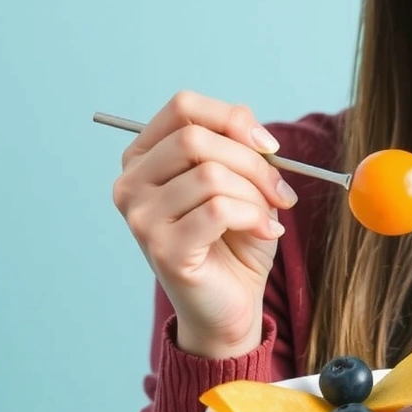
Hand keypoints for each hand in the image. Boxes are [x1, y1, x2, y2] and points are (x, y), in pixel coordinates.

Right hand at [112, 91, 297, 358]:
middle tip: (280, 190)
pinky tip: (265, 231)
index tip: (270, 147)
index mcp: (143, 158)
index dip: (232, 118)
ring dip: (255, 194)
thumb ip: (238, 145)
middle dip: (251, 161)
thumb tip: (252, 128)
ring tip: (268, 216)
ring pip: (210, 176)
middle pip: (195, 138)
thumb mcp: (240, 181)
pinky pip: (217, 210)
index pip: (182, 107)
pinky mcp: (163, 249)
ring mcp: (141, 218)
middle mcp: (130, 184)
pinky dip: (253, 216)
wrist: (231, 304)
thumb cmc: (234, 240)